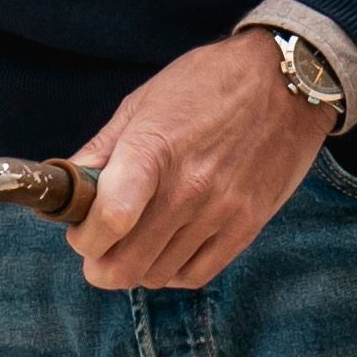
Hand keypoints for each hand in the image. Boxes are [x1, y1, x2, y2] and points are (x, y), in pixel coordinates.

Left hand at [68, 35, 340, 292]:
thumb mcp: (143, 103)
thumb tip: (69, 188)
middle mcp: (189, 187)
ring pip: (158, 275)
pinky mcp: (248, 224)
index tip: (81, 232)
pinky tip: (168, 252)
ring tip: (136, 246)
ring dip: (137, 269)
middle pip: (127, 264)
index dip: (84, 239)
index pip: (109, 220)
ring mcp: (222, 210)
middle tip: (100, 250)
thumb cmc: (208, 85)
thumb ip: (102, 151)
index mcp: (153, 149)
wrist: (287, 82)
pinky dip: (173, 273)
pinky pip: (198, 274)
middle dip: (101, 265)